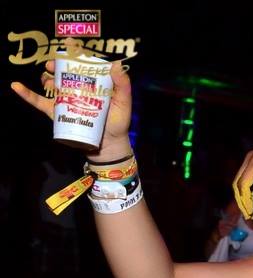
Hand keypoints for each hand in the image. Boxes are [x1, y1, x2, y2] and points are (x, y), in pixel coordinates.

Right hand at [10, 59, 132, 161]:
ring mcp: (64, 99)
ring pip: (50, 83)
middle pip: (62, 71)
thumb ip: (123, 84)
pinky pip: (38, 102)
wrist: (109, 146)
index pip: (80, 64)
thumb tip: (116, 64)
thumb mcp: (124, 102)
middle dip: (55, 65)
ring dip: (46, 78)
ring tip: (50, 80)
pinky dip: (26, 94)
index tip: (67, 44)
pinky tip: (16, 86)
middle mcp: (76, 88)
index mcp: (91, 83)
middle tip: (53, 66)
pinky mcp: (56, 112)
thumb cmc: (118, 122)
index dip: (72, 52)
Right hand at [232, 136, 252, 218]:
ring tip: (249, 207)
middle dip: (242, 198)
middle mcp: (250, 158)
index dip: (245, 200)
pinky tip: (252, 197)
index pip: (243, 184)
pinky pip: (247, 174)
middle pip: (238, 181)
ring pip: (241, 178)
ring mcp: (252, 157)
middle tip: (247, 213)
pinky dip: (248, 186)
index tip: (249, 212)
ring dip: (244, 193)